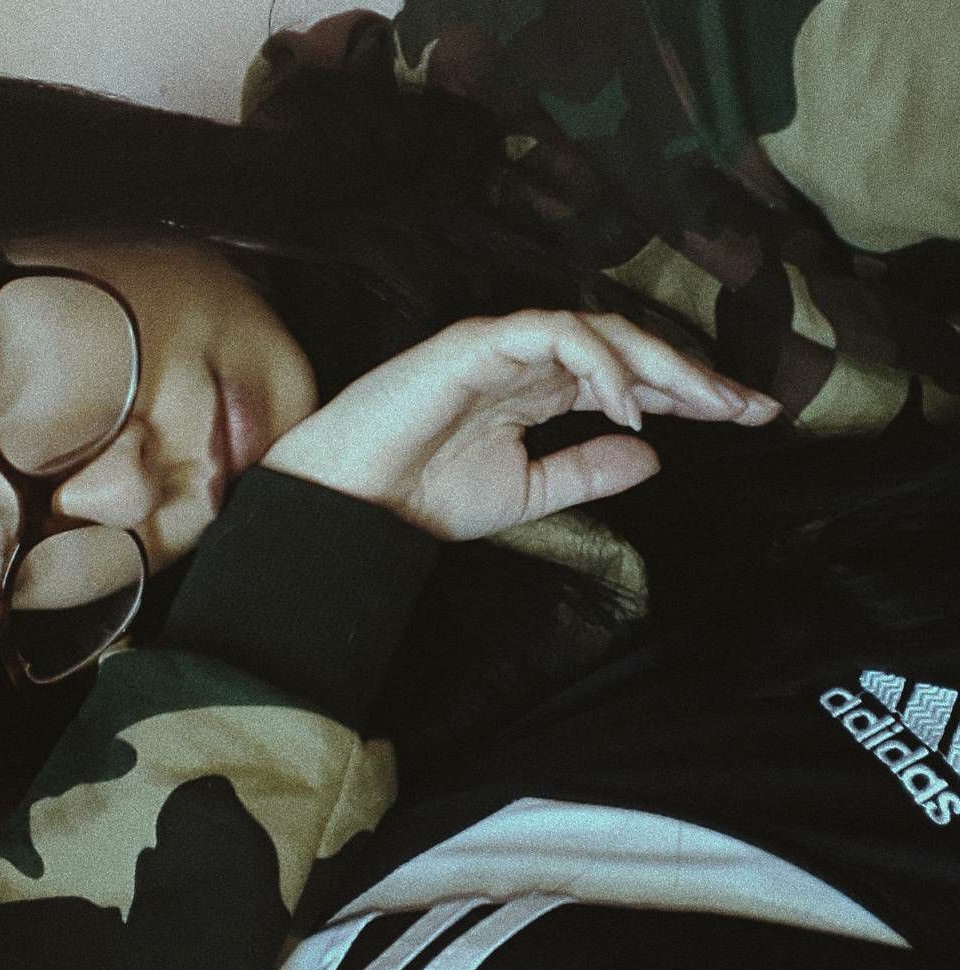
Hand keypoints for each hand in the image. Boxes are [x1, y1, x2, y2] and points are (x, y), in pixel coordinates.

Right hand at [261, 310, 780, 539]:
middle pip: (624, 348)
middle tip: (749, 404)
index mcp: (538, 392)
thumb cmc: (423, 496)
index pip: (625, 379)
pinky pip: (551, 335)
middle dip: (691, 373)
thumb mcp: (525, 493)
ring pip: (597, 330)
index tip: (746, 416)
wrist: (353, 505)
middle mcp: (527, 362)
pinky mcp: (478, 342)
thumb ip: (585, 472)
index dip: (686, 393)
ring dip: (653, 363)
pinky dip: (595, 364)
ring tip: (698, 405)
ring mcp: (503, 346)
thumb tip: (654, 461)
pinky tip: (624, 406)